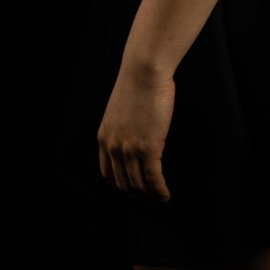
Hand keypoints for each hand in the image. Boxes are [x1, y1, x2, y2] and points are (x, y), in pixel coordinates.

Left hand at [97, 66, 174, 203]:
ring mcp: (129, 148)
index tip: (132, 191)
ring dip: (150, 197)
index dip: (120, 187)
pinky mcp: (148, 147)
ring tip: (160, 200)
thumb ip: (124, 126)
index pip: (107, 174)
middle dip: (136, 196)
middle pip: (123, 184)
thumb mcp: (121, 108)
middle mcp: (113, 146)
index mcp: (104, 137)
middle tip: (149, 201)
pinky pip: (153, 178)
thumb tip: (137, 135)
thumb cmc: (138, 81)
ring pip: (138, 185)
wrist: (145, 69)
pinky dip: (159, 191)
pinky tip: (165, 194)